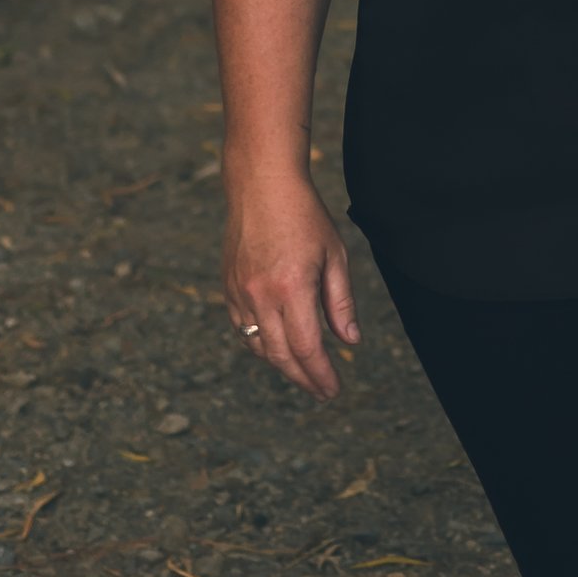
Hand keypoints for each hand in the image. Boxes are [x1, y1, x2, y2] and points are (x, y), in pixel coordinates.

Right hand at [223, 178, 359, 399]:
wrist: (261, 185)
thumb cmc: (304, 216)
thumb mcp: (334, 256)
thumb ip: (340, 302)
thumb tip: (350, 342)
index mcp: (292, 288)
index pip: (307, 348)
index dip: (321, 374)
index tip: (333, 389)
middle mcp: (261, 295)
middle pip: (281, 355)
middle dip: (303, 378)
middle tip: (321, 391)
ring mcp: (240, 292)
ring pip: (258, 346)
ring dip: (281, 364)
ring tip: (303, 371)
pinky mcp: (228, 286)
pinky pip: (241, 328)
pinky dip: (259, 344)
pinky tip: (276, 346)